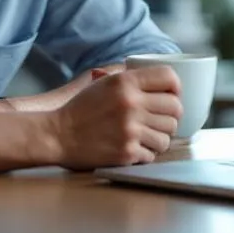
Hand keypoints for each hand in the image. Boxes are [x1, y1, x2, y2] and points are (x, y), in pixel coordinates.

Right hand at [49, 65, 182, 169]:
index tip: (173, 95)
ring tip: (147, 136)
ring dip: (160, 137)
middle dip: (171, 115)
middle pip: (175, 108)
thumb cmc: (80, 109)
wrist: (57, 135)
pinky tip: (135, 148)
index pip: (169, 78)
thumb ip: (130, 80)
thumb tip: (162, 83)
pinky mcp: (127, 152)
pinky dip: (147, 153)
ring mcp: (130, 130)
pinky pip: (153, 154)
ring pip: (168, 134)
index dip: (176, 87)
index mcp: (125, 82)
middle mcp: (131, 104)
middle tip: (161, 120)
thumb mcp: (102, 83)